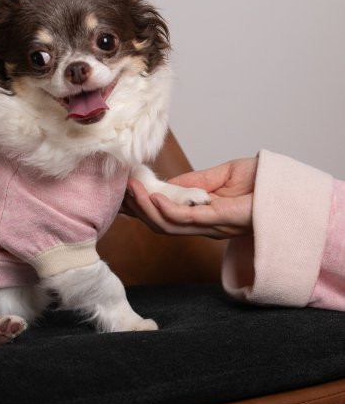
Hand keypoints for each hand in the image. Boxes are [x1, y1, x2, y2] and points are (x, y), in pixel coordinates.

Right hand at [123, 158, 257, 238]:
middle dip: (136, 210)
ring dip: (144, 209)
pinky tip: (152, 197)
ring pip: (166, 225)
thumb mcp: (216, 178)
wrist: (285, 187)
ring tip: (129, 191)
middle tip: (118, 192)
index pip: (161, 216)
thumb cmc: (258, 184)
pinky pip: (186, 220)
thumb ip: (190, 184)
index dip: (139, 207)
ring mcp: (208, 226)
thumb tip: (163, 185)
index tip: (121, 193)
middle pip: (158, 224)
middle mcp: (200, 226)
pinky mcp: (217, 221)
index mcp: (198, 216)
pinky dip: (166, 210)